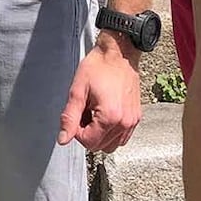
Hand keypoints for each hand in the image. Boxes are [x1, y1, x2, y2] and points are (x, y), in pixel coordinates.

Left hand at [58, 34, 141, 151]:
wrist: (119, 53)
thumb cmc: (99, 66)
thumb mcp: (78, 91)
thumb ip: (70, 118)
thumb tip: (63, 139)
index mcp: (110, 117)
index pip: (89, 143)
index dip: (77, 132)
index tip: (77, 115)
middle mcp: (125, 122)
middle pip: (100, 146)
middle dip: (88, 133)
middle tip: (85, 112)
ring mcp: (133, 121)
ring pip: (112, 145)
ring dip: (100, 134)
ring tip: (95, 113)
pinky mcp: (136, 117)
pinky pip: (122, 137)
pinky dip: (112, 132)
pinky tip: (105, 115)